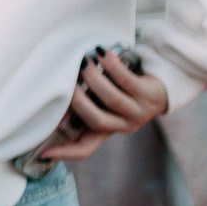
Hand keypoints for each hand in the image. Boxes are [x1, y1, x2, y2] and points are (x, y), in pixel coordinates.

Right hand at [37, 49, 169, 162]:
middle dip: (78, 100)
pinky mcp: (149, 94)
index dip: (65, 152)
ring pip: (111, 99)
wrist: (162, 87)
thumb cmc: (122, 92)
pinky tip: (101, 53)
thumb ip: (85, 105)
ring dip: (94, 79)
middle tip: (65, 82)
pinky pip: (127, 79)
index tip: (44, 152)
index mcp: (107, 131)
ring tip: (83, 62)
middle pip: (96, 120)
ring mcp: (138, 111)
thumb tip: (56, 97)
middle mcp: (123, 125)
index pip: (85, 148)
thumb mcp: (104, 104)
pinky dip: (111, 65)